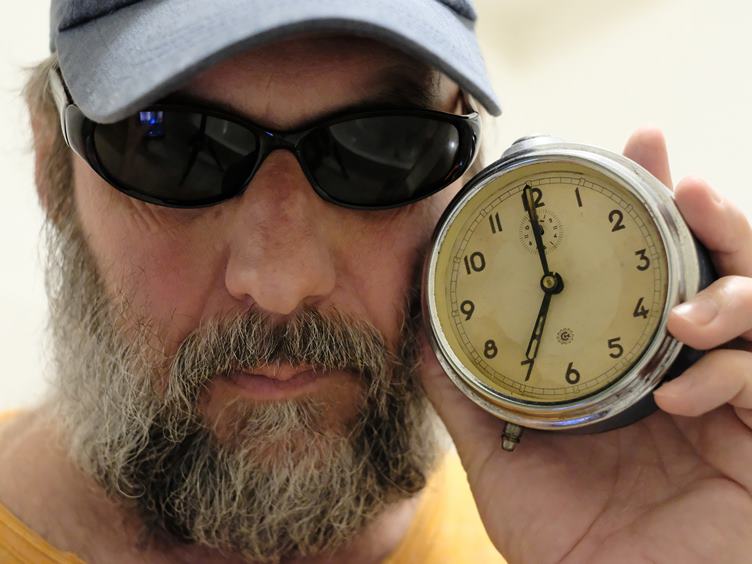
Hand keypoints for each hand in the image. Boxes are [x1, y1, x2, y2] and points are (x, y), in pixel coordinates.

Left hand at [419, 128, 751, 562]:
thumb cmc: (569, 541)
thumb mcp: (505, 459)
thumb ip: (469, 394)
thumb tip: (424, 332)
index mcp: (634, 363)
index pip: (656, 265)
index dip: (657, 205)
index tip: (640, 148)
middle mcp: (691, 370)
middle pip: (724, 266)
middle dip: (712, 214)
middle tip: (679, 183)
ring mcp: (735, 402)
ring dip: (732, 286)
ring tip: (685, 307)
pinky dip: (732, 372)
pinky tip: (684, 388)